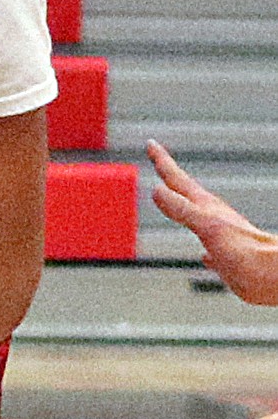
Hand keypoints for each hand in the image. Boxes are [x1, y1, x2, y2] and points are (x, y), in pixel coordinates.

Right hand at [146, 139, 277, 302]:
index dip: (163, 161)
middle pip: (185, 191)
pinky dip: (200, 243)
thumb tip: (157, 190)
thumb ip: (182, 209)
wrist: (269, 274)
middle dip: (170, 176)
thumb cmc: (244, 252)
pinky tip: (202, 251)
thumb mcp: (207, 226)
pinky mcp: (224, 257)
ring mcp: (218, 235)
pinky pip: (207, 244)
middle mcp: (211, 216)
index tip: (151, 144)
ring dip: (181, 204)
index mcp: (206, 207)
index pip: (178, 178)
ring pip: (194, 215)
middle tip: (158, 160)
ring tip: (173, 197)